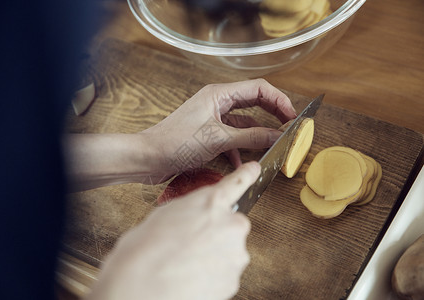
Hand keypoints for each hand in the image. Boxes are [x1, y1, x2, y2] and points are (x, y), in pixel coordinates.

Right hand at [85, 162, 260, 299]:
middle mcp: (231, 225)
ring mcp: (235, 254)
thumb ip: (190, 211)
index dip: (247, 175)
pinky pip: (225, 274)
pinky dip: (211, 276)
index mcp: (211, 202)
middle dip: (216, 233)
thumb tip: (195, 217)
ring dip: (213, 255)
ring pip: (228, 251)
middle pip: (231, 225)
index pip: (237, 182)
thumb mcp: (164, 215)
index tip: (255, 169)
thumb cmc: (143, 250)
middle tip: (190, 243)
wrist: (139, 286)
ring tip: (185, 262)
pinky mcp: (234, 280)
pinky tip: (190, 277)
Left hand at [142, 78, 295, 182]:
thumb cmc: (175, 142)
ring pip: (244, 124)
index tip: (292, 117)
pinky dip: (239, 149)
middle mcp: (217, 103)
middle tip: (288, 129)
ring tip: (270, 148)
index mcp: (219, 94)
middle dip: (272, 116)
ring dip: (256, 136)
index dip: (279, 100)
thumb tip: (277, 135)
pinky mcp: (207, 135)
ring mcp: (212, 119)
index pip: (258, 88)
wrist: (148, 158)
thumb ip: (251, 136)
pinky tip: (243, 162)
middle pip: (254, 104)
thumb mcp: (218, 139)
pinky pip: (232, 138)